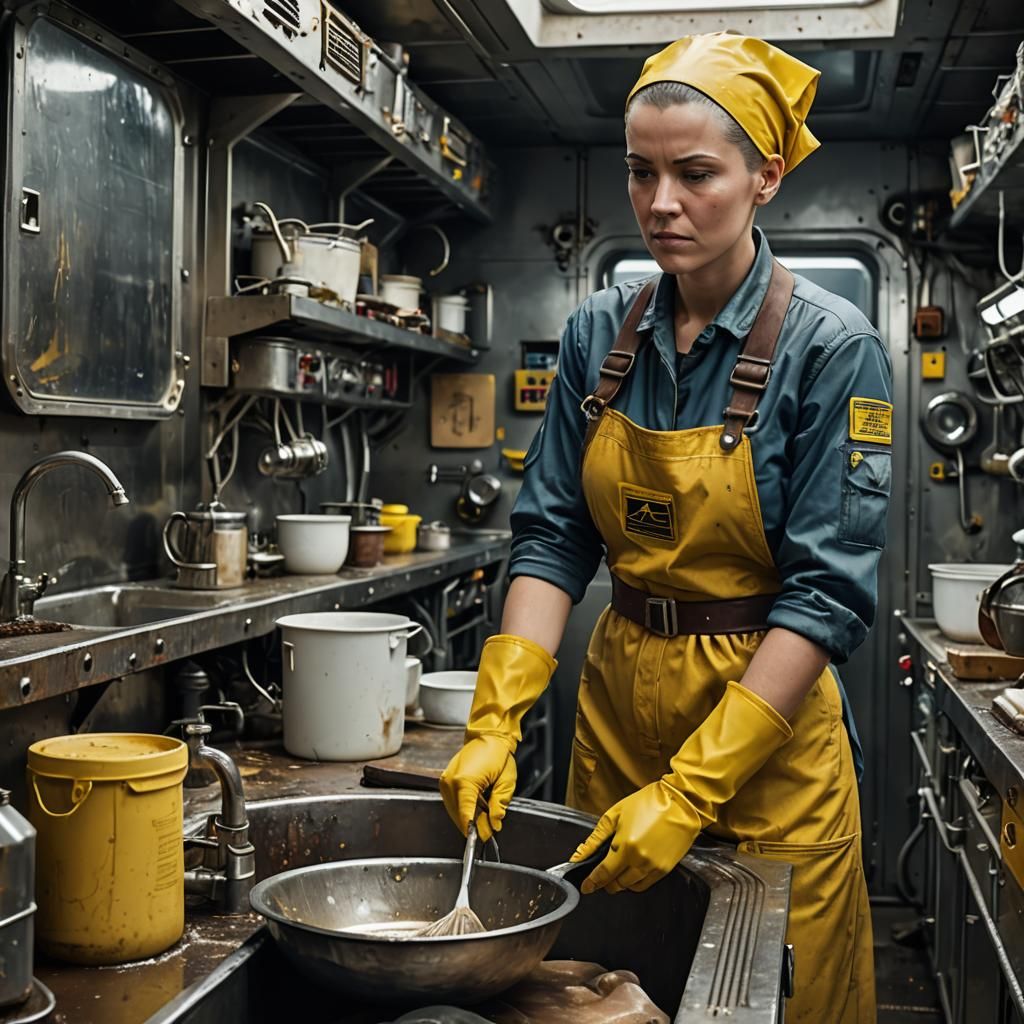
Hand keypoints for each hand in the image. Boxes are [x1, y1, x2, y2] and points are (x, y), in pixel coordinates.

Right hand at [439, 734, 516, 842]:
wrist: (488, 736)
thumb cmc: (497, 753)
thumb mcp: (506, 782)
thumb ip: (499, 805)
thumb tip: (495, 824)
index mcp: (464, 781)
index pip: (465, 815)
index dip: (474, 830)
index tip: (484, 838)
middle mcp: (450, 782)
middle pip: (458, 815)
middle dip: (473, 824)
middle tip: (489, 829)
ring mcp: (446, 780)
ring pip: (454, 810)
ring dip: (468, 816)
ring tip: (485, 812)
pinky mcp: (446, 780)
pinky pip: (453, 802)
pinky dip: (464, 807)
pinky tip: (477, 805)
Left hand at [569, 779, 700, 893]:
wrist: (679, 803)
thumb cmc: (648, 803)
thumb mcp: (614, 815)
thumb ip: (594, 839)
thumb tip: (578, 855)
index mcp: (625, 846)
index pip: (603, 873)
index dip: (592, 883)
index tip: (586, 887)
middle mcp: (640, 860)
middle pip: (616, 884)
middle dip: (605, 882)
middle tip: (600, 875)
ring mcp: (654, 867)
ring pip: (630, 887)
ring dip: (620, 883)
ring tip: (617, 870)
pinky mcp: (665, 869)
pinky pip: (645, 885)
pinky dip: (635, 882)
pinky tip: (631, 870)